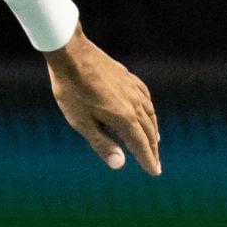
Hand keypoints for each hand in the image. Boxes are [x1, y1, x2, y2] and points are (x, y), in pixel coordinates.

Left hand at [45, 26, 160, 174]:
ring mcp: (133, 89)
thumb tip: (120, 164)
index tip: (155, 173)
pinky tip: (147, 111)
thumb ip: (101, 143)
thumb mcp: (81, 122)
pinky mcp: (128, 78)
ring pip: (150, 114)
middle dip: (152, 149)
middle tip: (155, 163)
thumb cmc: (71, 90)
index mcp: (123, 117)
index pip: (140, 144)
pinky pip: (146, 99)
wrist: (71, 54)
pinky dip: (150, 111)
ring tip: (155, 141)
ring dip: (153, 131)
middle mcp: (134, 103)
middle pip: (148, 131)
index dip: (148, 160)